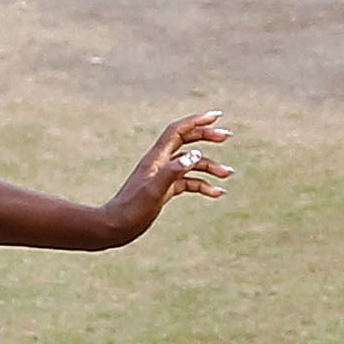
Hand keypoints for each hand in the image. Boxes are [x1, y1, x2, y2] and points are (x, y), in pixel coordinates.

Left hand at [114, 111, 233, 229]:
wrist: (115, 226)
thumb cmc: (132, 209)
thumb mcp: (155, 190)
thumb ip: (174, 171)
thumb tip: (196, 154)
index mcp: (157, 158)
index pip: (178, 131)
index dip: (196, 121)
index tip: (216, 117)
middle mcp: (160, 163)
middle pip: (186, 142)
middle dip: (206, 137)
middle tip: (226, 136)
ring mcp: (163, 176)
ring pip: (190, 164)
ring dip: (210, 166)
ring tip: (228, 174)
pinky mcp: (165, 189)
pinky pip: (188, 182)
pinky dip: (203, 185)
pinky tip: (217, 193)